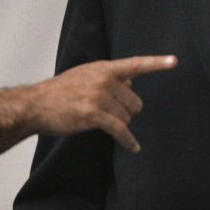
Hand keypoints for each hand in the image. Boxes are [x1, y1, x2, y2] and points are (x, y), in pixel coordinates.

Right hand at [26, 55, 176, 150]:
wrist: (35, 105)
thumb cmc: (59, 92)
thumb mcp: (85, 76)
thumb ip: (109, 77)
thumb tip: (130, 82)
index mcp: (103, 68)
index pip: (135, 64)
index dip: (156, 63)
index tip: (175, 61)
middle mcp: (103, 80)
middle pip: (134, 101)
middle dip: (127, 112)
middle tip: (110, 114)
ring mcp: (98, 96)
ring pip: (127, 117)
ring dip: (120, 124)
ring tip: (100, 121)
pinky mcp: (93, 115)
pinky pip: (120, 130)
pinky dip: (128, 141)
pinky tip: (134, 148)